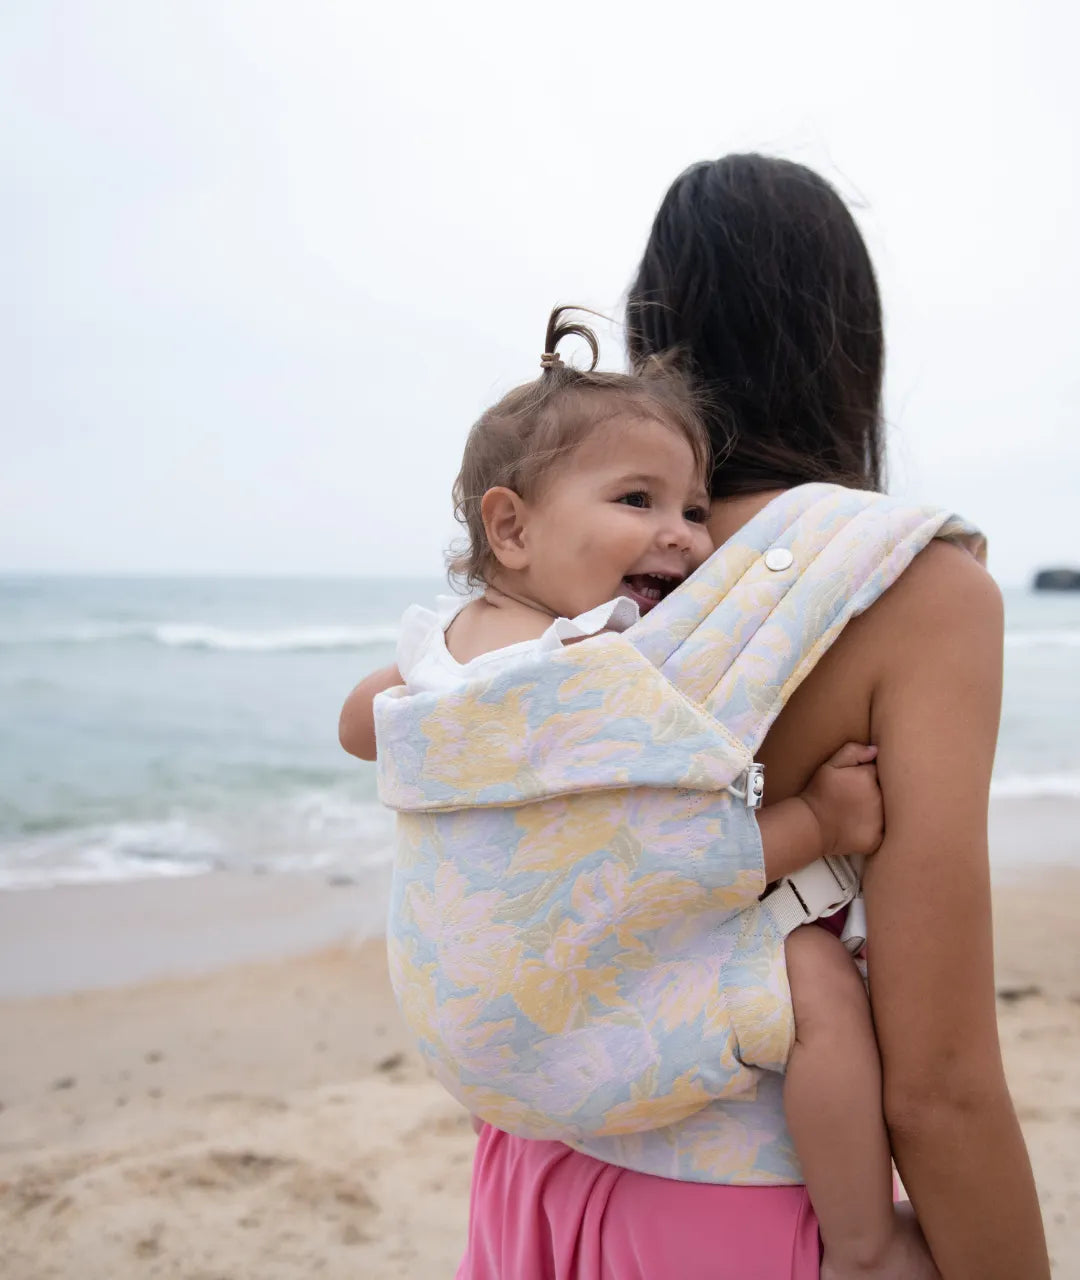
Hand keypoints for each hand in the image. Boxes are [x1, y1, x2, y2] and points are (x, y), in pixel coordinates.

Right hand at [800, 742, 882, 858]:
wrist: (810, 826)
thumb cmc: (817, 794)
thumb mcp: (829, 766)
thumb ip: (852, 752)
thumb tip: (876, 750)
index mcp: (867, 777)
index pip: (878, 771)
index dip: (869, 775)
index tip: (859, 780)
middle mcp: (878, 797)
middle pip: (885, 790)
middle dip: (875, 792)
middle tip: (857, 798)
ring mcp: (879, 819)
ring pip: (886, 810)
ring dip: (877, 810)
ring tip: (858, 812)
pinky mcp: (877, 838)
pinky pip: (884, 832)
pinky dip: (876, 829)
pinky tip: (860, 827)